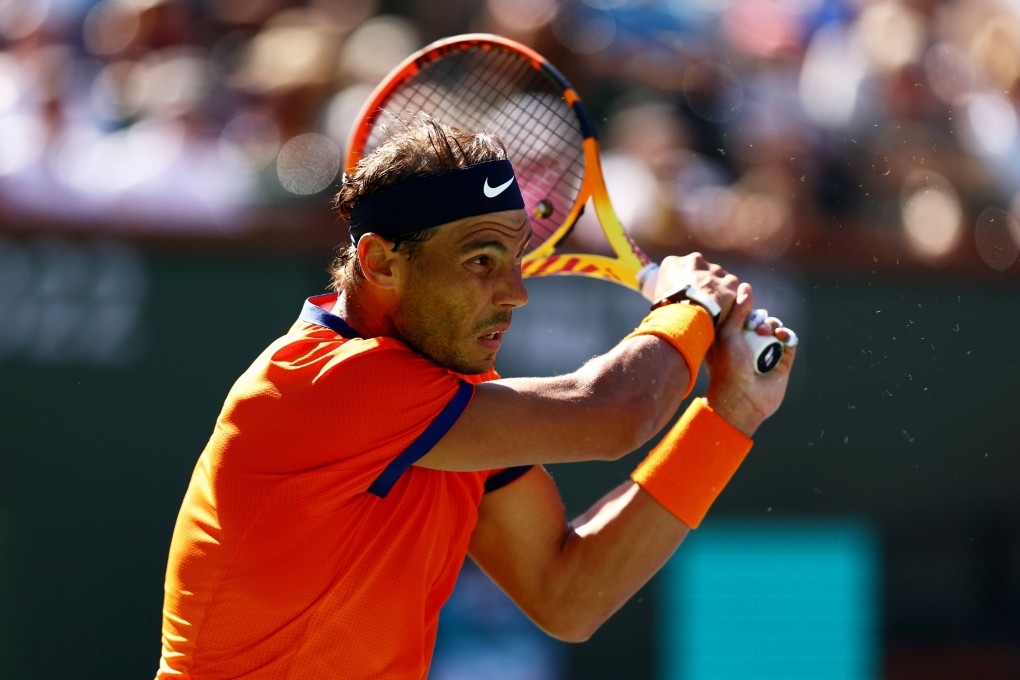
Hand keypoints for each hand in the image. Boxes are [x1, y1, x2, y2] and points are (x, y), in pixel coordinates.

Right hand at [653, 253, 739, 324]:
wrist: (687, 318)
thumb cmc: (668, 312)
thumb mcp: (657, 299)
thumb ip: (666, 293)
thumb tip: (666, 302)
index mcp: (672, 263)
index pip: (677, 269)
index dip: (681, 283)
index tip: (682, 295)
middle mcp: (694, 260)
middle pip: (699, 270)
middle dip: (700, 282)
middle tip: (698, 300)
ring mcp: (714, 269)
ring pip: (717, 277)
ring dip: (715, 288)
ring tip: (712, 307)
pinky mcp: (730, 281)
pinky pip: (731, 287)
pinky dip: (728, 296)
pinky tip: (723, 309)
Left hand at [704, 282, 795, 436]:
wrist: (742, 399)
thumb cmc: (727, 367)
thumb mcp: (727, 334)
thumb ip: (738, 310)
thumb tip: (746, 286)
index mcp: (730, 338)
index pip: (741, 315)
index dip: (745, 310)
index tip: (745, 312)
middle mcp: (748, 344)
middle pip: (761, 319)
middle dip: (761, 318)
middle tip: (758, 328)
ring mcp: (766, 352)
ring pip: (776, 327)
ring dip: (774, 325)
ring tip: (768, 334)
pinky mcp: (783, 361)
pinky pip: (790, 341)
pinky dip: (788, 335)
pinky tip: (781, 336)